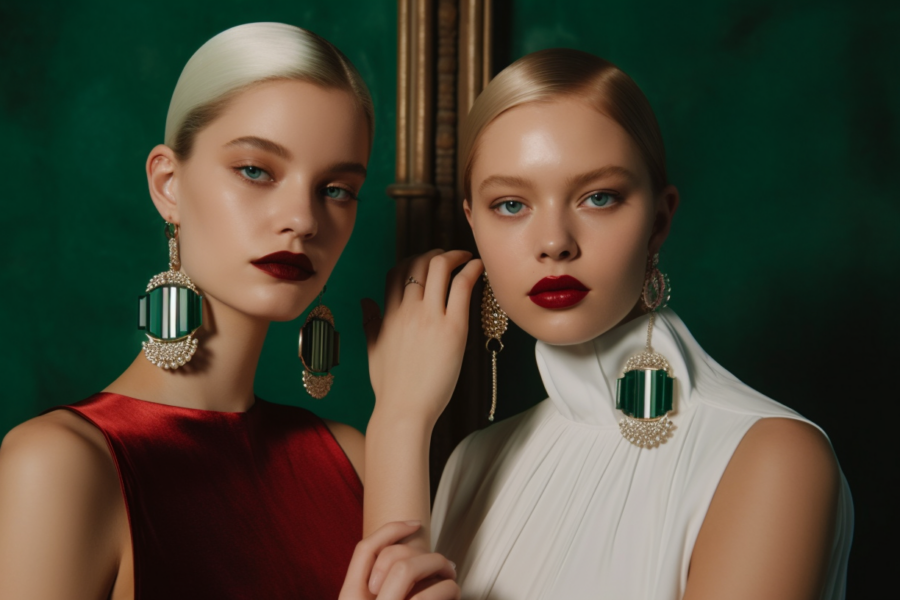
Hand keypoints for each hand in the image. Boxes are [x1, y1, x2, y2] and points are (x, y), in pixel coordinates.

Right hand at [340, 521, 459, 599]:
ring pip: (416, 575)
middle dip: (430, 557)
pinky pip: (434, 595)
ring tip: (452, 584)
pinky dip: (449, 590)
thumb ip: (381, 585)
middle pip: (396, 558)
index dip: (391, 528)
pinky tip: (453, 596)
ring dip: (443, 574)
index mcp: (350, 599)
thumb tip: (413, 558)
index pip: (364, 549)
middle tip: (447, 566)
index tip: (415, 523)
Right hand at [361, 250, 482, 427]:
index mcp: (389, 314)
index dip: (413, 260)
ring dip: (456, 256)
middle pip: (418, 263)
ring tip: (467, 258)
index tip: (427, 263)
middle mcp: (407, 310)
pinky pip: (462, 286)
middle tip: (451, 257)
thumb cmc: (391, 387)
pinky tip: (479, 269)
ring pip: (439, 267)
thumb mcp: (374, 349)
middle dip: (436, 253)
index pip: (397, 272)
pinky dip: (472, 270)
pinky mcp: (453, 328)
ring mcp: (429, 317)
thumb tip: (365, 301)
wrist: (403, 410)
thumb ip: (370, 321)